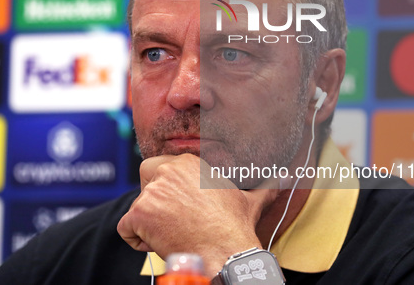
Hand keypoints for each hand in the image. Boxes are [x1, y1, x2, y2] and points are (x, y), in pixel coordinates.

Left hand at [117, 153, 278, 276]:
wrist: (224, 252)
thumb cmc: (235, 227)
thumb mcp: (250, 201)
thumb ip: (265, 186)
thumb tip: (286, 179)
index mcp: (189, 162)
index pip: (164, 166)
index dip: (170, 188)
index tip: (182, 207)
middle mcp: (169, 171)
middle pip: (146, 174)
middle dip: (151, 194)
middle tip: (168, 216)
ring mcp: (152, 192)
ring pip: (137, 205)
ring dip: (149, 222)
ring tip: (174, 234)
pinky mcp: (140, 213)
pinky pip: (126, 227)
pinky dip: (137, 240)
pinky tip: (160, 244)